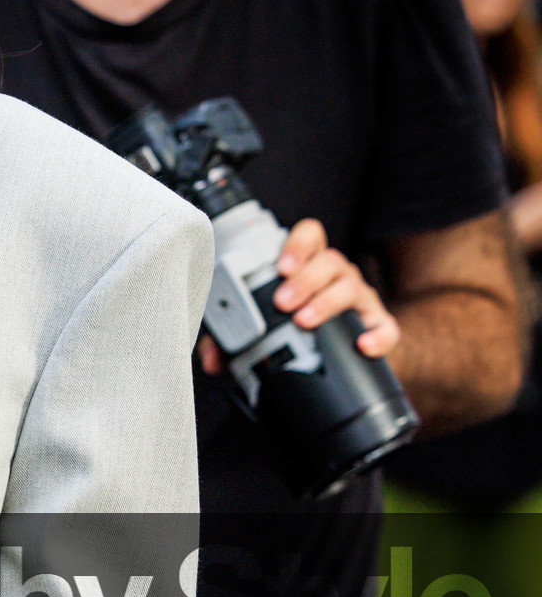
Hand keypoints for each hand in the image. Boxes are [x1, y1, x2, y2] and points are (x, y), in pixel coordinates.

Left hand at [200, 216, 399, 373]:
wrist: (335, 355)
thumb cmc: (292, 328)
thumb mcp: (260, 327)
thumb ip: (232, 337)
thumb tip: (211, 360)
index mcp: (308, 266)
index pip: (311, 236)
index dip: (298, 244)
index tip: (281, 266)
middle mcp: (336, 276)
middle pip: (329, 262)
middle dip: (305, 280)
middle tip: (282, 302)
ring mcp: (359, 299)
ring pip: (352, 288)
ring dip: (327, 302)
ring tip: (305, 320)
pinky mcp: (376, 326)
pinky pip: (385, 327)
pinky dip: (377, 335)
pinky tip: (361, 345)